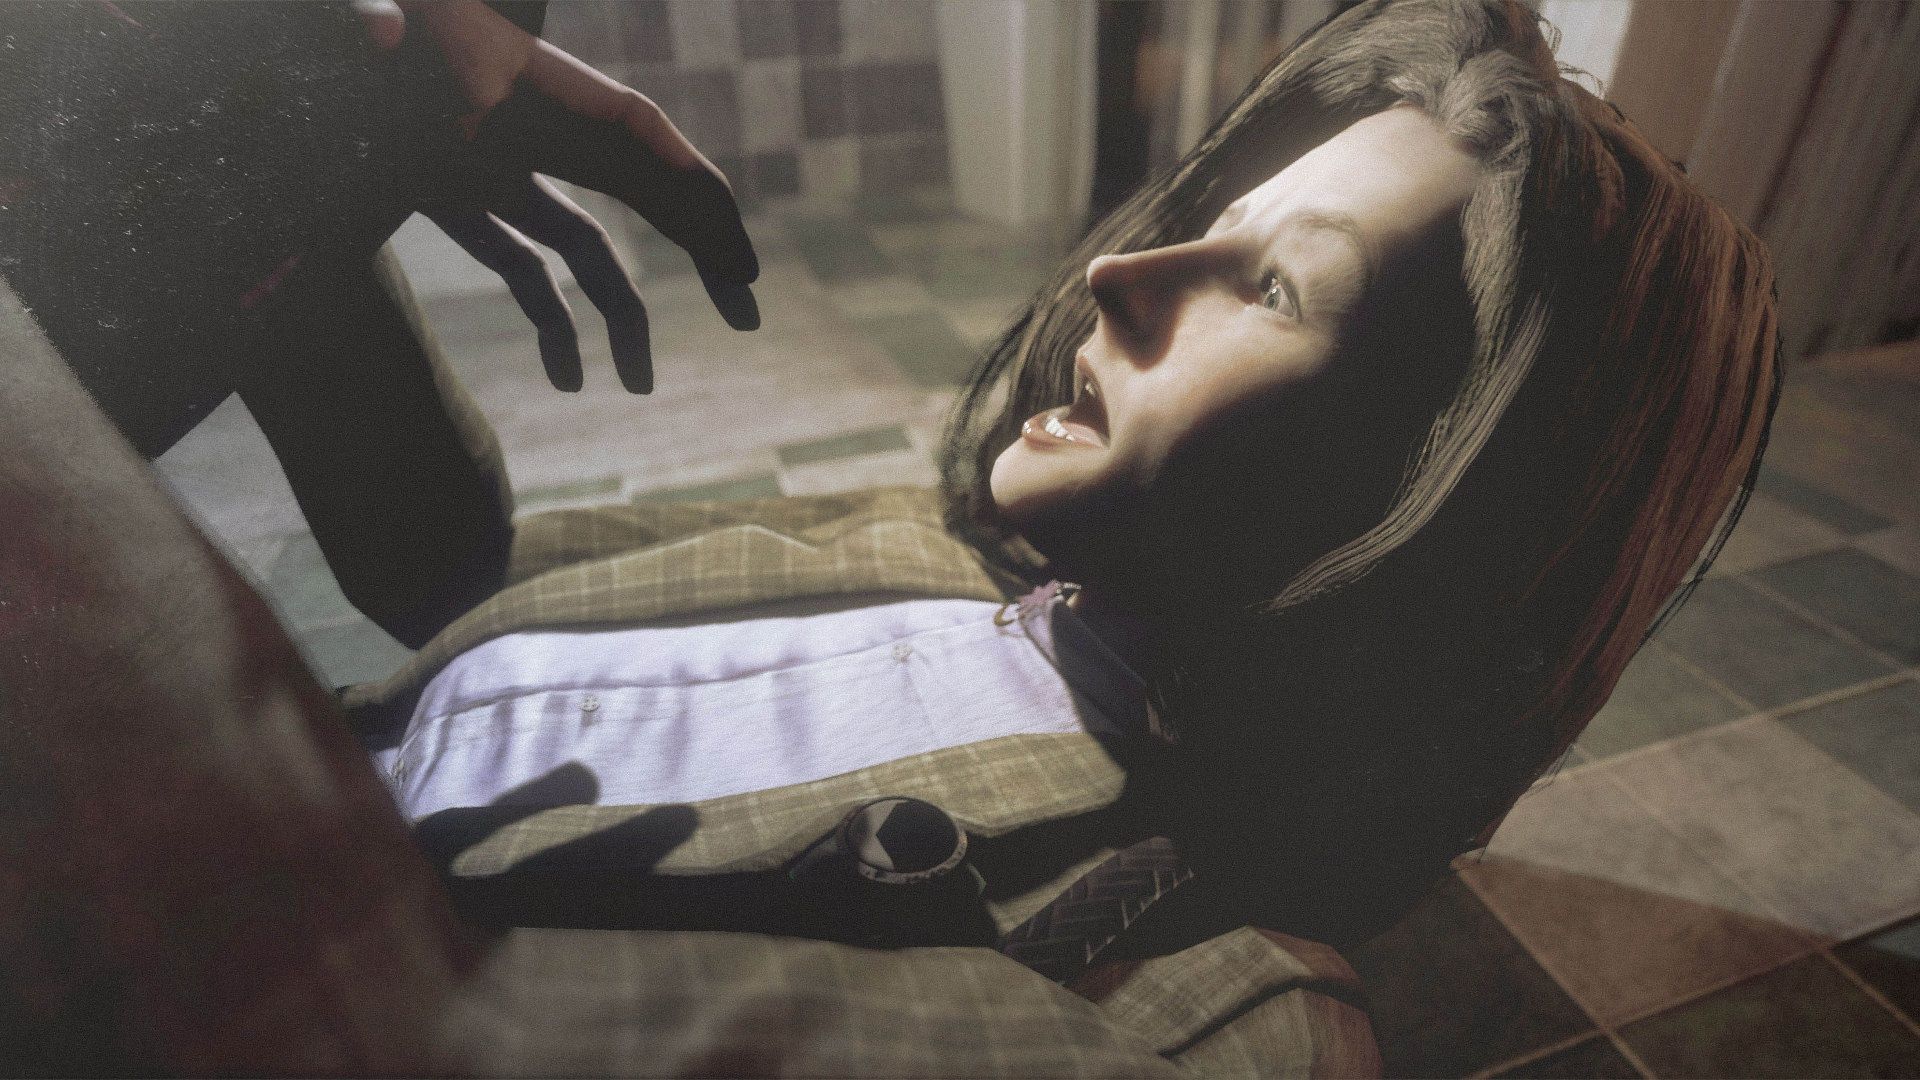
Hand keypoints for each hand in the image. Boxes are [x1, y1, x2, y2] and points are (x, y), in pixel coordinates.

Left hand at [357, 0, 758, 393]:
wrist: (270, 41)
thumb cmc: (323, 16)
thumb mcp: (359, 12)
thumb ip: (367, 12)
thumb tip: (383, 29)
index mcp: (518, 77)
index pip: (633, 130)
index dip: (692, 187)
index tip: (734, 251)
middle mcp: (522, 123)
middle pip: (638, 188)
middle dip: (700, 249)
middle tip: (746, 314)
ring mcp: (490, 161)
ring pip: (585, 242)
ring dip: (621, 314)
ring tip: (639, 386)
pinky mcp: (452, 195)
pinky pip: (518, 262)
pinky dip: (548, 317)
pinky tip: (565, 379)